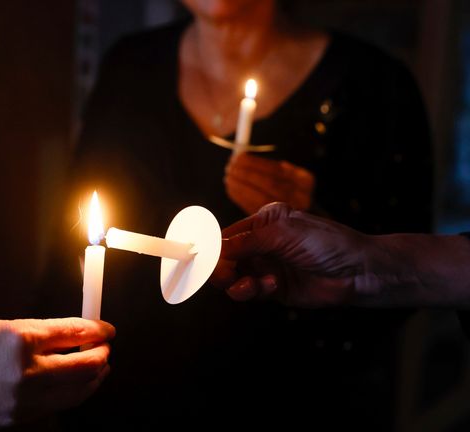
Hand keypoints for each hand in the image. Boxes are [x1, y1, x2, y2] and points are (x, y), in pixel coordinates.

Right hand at [0, 318, 114, 426]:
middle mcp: (24, 372)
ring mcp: (20, 401)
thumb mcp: (4, 326)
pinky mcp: (15, 420)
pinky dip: (68, 394)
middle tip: (105, 347)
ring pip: (75, 393)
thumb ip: (44, 332)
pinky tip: (70, 384)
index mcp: (20, 339)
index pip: (74, 333)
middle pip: (83, 367)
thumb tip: (80, 333)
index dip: (97, 330)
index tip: (107, 329)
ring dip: (92, 379)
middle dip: (101, 356)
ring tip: (97, 368)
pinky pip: (53, 407)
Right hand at [211, 202, 367, 306]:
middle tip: (222, 277)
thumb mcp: (284, 234)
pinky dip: (253, 291)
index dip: (213, 247)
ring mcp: (267, 266)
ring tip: (252, 285)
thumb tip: (216, 248)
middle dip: (222, 269)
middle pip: (226, 259)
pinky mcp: (274, 289)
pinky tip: (269, 287)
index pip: (228, 234)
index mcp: (264, 222)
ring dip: (239, 282)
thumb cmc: (328, 243)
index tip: (200, 258)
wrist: (359, 272)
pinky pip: (250, 292)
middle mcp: (262, 243)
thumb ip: (247, 242)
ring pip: (235, 277)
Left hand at [225, 153, 314, 214]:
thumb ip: (267, 167)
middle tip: (230, 167)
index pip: (276, 169)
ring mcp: (290, 212)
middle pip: (270, 183)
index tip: (238, 157)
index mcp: (305, 179)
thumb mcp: (285, 175)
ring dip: (241, 186)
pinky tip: (232, 189)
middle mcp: (301, 196)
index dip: (255, 163)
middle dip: (246, 174)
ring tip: (228, 177)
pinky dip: (241, 197)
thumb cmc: (287, 189)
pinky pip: (256, 208)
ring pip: (261, 197)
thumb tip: (240, 158)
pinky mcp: (277, 223)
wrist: (301, 216)